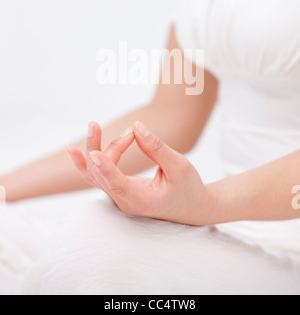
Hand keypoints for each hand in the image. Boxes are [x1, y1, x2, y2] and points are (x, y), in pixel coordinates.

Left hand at [68, 121, 214, 225]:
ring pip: (95, 174)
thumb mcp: (179, 166)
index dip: (105, 168)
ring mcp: (118, 197)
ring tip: (93, 125)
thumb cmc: (188, 187)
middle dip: (114, 147)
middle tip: (133, 131)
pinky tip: (73, 151)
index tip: (95, 152)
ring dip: (93, 149)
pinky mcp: (117, 190)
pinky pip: (96, 177)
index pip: (117, 186)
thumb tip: (137, 127)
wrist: (192, 207)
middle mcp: (124, 202)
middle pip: (104, 173)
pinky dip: (85, 163)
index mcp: (142, 201)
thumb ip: (157, 148)